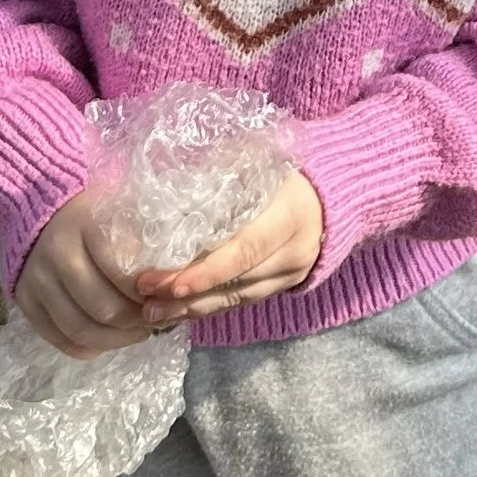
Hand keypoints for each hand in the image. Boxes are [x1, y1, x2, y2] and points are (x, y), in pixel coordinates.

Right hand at [14, 192, 153, 359]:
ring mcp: (37, 279)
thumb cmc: (95, 212)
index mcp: (87, 224)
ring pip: (80, 329)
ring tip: (136, 332)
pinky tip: (107, 340)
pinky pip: (58, 338)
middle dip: (136, 322)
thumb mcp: (124, 208)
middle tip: (154, 320)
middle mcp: (57, 253)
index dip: (149, 294)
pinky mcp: (25, 300)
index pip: (123, 273)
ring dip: (115, 340)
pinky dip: (87, 348)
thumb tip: (176, 279)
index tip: (166, 297)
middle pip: (103, 308)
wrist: (40, 206)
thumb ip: (148, 236)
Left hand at [135, 172, 325, 323]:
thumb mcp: (257, 164)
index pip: (244, 251)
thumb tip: (165, 186)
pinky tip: (177, 311)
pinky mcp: (281, 288)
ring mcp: (289, 276)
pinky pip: (239, 303)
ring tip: (151, 310)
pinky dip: (207, 307)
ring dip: (191, 308)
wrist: (331, 197)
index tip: (170, 283)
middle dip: (187, 293)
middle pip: (236, 282)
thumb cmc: (283, 173)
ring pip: (236, 299)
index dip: (207, 271)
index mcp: (288, 216)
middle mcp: (293, 253)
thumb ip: (220, 177)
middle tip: (145, 293)